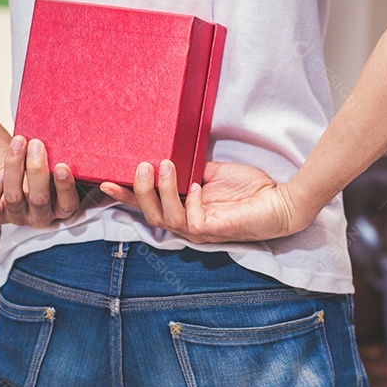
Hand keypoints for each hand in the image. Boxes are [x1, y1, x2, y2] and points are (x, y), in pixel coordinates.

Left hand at [0, 136, 80, 226]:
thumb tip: (61, 144)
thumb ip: (60, 165)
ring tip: (18, 143)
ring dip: (14, 168)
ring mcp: (19, 218)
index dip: (65, 187)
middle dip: (36, 170)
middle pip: (39, 200)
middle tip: (36, 144)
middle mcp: (42, 217)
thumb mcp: (56, 170)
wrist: (21, 175)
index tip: (61, 166)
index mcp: (62, 209)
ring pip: (14, 198)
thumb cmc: (44, 171)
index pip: (67, 204)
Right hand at [99, 160, 313, 243]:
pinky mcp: (215, 231)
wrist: (282, 200)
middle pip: (150, 215)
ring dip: (162, 189)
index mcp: (185, 209)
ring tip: (164, 164)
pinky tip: (198, 185)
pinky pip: (192, 219)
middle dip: (140, 190)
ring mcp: (201, 230)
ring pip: (166, 217)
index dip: (126, 196)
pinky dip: (191, 200)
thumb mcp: (213, 172)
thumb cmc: (251, 189)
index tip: (104, 180)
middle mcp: (189, 224)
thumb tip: (169, 156)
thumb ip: (191, 169)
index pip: (149, 205)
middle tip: (141, 164)